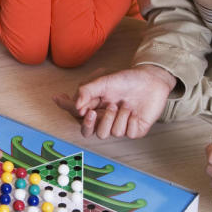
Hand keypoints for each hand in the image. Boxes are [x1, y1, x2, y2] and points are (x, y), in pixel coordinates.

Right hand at [54, 65, 174, 138]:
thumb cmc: (127, 79)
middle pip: (88, 131)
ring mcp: (118, 125)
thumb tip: (76, 105)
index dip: (67, 109)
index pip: (76, 113)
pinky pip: (126, 133)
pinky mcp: (133, 130)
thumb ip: (87, 91)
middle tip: (94, 112)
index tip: (60, 100)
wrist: (151, 80)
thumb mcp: (104, 80)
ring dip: (114, 118)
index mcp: (95, 106)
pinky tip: (134, 111)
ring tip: (123, 105)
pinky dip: (130, 120)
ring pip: (106, 133)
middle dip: (90, 124)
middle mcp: (104, 118)